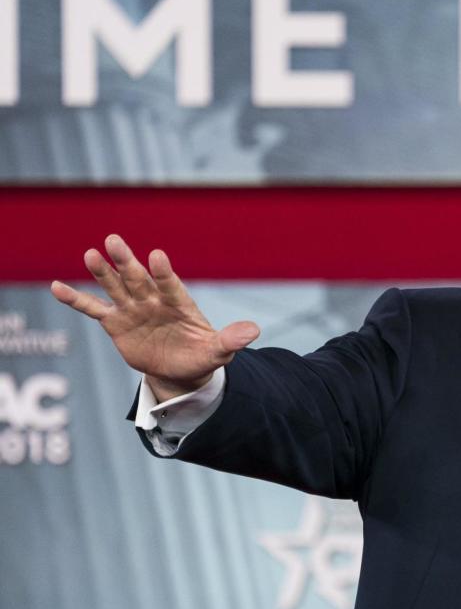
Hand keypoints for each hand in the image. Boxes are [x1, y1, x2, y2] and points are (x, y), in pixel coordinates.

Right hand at [50, 234, 259, 401]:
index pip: (171, 285)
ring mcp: (134, 310)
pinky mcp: (116, 323)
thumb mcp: (218, 351)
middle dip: (126, 262)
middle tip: (113, 240)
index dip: (163, 272)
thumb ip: (231, 339)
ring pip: (116, 287)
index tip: (156, 256)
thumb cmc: (202, 355)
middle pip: (138, 279)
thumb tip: (255, 330)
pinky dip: (76, 299)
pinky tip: (57, 286)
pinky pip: (94, 310)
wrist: (180, 368)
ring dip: (103, 273)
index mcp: (180, 304)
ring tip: (89, 254)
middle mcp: (154, 301)